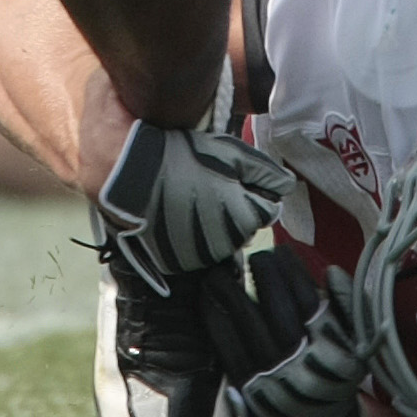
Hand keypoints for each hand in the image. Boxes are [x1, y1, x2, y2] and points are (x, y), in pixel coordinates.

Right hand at [98, 120, 293, 283]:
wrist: (129, 172)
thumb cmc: (183, 157)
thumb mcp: (230, 154)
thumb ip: (264, 172)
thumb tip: (288, 184)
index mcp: (241, 221)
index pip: (266, 209)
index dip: (255, 189)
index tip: (236, 175)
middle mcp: (221, 247)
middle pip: (244, 226)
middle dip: (236, 207)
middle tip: (213, 181)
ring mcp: (196, 258)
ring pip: (220, 240)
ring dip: (215, 222)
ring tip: (193, 193)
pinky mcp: (173, 262)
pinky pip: (194, 250)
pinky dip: (192, 234)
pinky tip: (179, 209)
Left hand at [202, 247, 371, 416]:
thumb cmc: (337, 365)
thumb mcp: (355, 336)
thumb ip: (346, 302)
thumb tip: (330, 272)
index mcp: (330, 347)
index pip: (308, 300)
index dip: (292, 272)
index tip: (280, 250)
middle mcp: (302, 364)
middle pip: (278, 313)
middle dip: (262, 279)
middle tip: (250, 255)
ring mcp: (275, 380)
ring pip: (250, 332)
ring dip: (231, 298)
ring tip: (219, 273)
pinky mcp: (251, 392)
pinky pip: (231, 355)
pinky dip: (218, 328)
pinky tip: (209, 305)